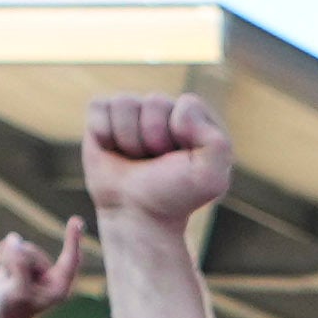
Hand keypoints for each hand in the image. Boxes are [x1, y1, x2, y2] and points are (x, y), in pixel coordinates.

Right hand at [84, 91, 235, 239]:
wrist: (135, 216)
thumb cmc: (174, 196)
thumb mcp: (210, 178)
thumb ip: (217, 143)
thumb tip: (183, 110)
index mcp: (197, 120)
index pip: (188, 104)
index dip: (181, 132)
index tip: (179, 160)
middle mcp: (166, 111)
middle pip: (155, 101)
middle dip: (153, 138)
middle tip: (155, 162)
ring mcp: (135, 111)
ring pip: (125, 102)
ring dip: (128, 139)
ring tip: (136, 159)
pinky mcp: (105, 115)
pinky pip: (99, 105)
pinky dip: (104, 132)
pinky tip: (114, 150)